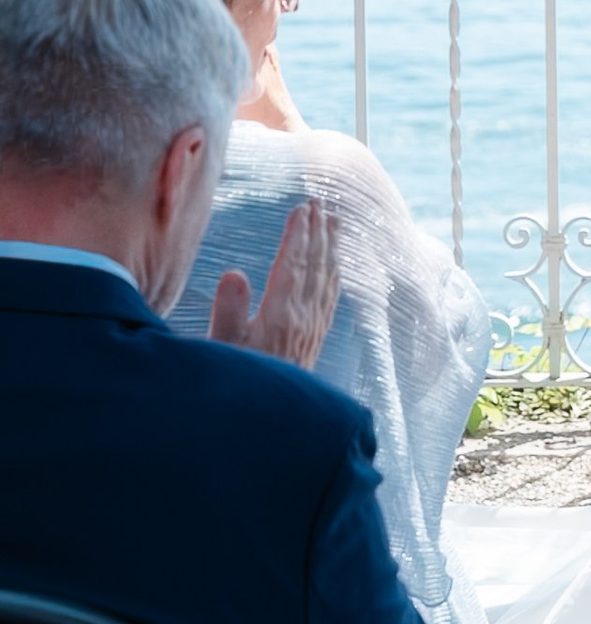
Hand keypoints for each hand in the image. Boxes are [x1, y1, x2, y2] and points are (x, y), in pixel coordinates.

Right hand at [210, 199, 339, 367]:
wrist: (266, 422)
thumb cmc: (237, 382)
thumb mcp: (222, 348)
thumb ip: (228, 311)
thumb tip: (235, 274)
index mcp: (280, 315)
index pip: (292, 265)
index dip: (298, 235)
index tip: (302, 208)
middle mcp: (303, 318)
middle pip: (315, 265)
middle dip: (318, 232)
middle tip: (320, 201)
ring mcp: (313, 328)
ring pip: (326, 278)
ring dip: (330, 247)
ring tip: (333, 220)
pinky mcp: (315, 338)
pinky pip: (330, 297)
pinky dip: (334, 274)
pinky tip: (335, 265)